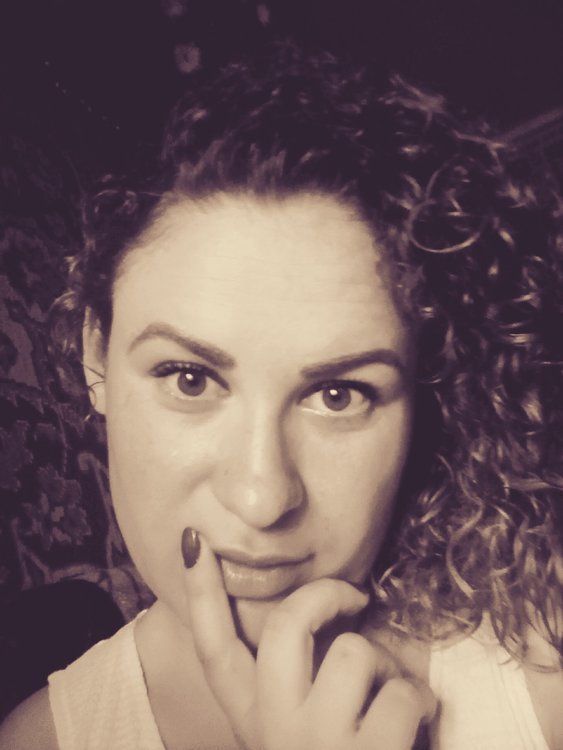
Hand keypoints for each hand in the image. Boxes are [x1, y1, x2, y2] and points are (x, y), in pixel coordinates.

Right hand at [181, 529, 435, 749]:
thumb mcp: (298, 735)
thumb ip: (297, 686)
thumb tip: (327, 622)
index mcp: (252, 722)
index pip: (213, 647)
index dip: (200, 591)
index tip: (192, 539)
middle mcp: (274, 731)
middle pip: (285, 624)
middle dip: (325, 594)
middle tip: (353, 597)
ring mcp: (318, 745)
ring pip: (353, 652)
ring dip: (385, 669)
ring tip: (388, 702)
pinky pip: (403, 693)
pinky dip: (420, 702)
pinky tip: (416, 727)